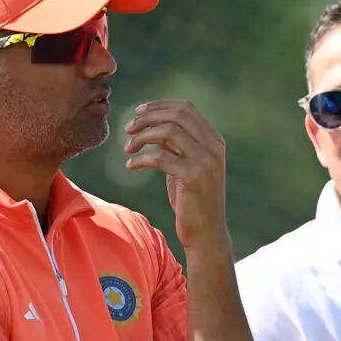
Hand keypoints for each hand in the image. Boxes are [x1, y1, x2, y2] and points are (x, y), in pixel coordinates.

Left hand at [123, 101, 228, 249]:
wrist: (206, 234)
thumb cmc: (193, 200)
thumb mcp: (185, 166)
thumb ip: (176, 144)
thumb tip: (153, 123)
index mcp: (214, 140)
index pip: (186, 108)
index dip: (159, 105)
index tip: (138, 112)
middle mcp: (213, 147)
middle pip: (177, 115)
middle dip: (148, 117)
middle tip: (127, 128)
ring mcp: (206, 161)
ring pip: (168, 131)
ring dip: (142, 136)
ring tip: (127, 148)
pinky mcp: (194, 177)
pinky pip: (160, 157)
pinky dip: (141, 159)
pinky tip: (130, 166)